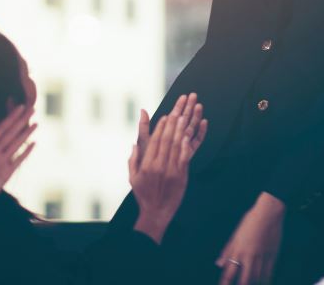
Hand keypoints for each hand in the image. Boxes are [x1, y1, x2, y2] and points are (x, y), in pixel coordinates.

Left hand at [0, 105, 36, 211]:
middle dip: (22, 121)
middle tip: (33, 108)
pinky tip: (34, 144)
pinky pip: (18, 161)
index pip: (1, 127)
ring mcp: (1, 162)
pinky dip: (25, 153)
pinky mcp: (5, 174)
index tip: (20, 104)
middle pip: (11, 132)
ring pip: (16, 144)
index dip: (11, 117)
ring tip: (36, 123)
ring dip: (26, 134)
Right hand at [129, 93, 207, 242]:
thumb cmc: (143, 195)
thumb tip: (134, 144)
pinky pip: (184, 157)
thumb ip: (134, 160)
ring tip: (185, 115)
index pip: (154, 141)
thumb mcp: (133, 178)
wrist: (156, 213)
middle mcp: (158, 165)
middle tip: (178, 109)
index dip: (160, 127)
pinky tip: (189, 133)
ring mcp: (171, 170)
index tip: (165, 116)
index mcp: (147, 165)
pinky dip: (186, 144)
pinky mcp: (180, 176)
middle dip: (172, 122)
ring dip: (181, 128)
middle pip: (167, 139)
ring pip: (176, 145)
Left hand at [216, 193, 284, 284]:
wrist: (268, 213)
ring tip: (250, 283)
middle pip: (244, 280)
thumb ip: (227, 251)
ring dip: (252, 283)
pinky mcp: (272, 256)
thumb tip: (219, 264)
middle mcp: (249, 256)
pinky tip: (262, 283)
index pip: (229, 272)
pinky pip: (268, 274)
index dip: (225, 283)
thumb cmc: (250, 221)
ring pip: (257, 279)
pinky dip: (264, 281)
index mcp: (238, 250)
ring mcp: (261, 257)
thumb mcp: (236, 235)